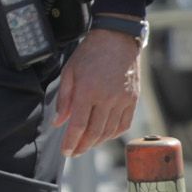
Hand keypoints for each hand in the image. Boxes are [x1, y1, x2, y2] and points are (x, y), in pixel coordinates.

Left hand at [53, 26, 141, 156]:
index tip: (65, 152)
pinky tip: (103, 135)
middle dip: (82, 146)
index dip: (71, 142)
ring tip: (86, 145)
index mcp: (88, 91)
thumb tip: (58, 122)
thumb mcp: (69, 71)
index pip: (78, 125)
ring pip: (109, 131)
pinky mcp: (133, 100)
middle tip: (74, 152)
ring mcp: (122, 100)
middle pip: (94, 132)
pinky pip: (124, 124)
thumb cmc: (90, 53)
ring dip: (96, 142)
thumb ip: (64, 98)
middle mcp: (106, 98)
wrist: (116, 38)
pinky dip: (113, 134)